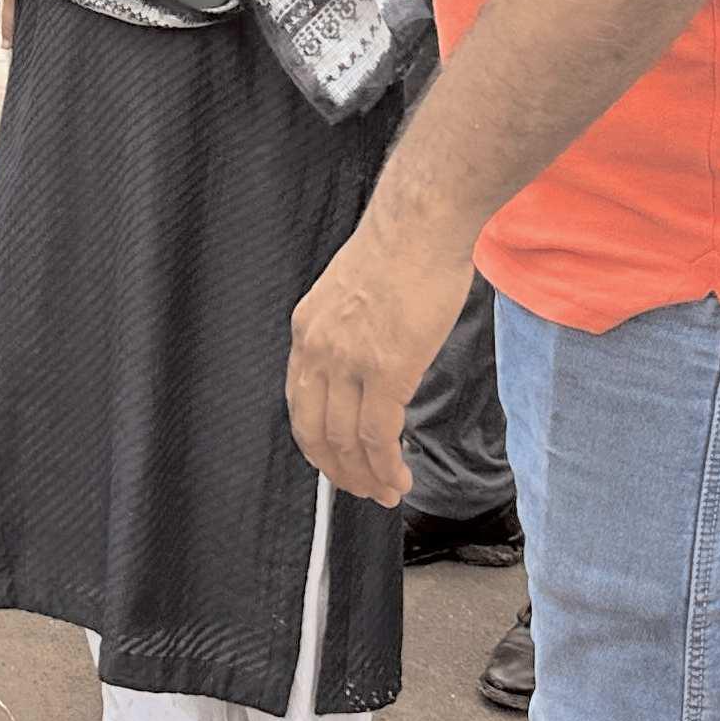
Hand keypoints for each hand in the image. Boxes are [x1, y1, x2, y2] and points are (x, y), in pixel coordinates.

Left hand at [286, 201, 474, 505]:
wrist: (420, 227)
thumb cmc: (399, 254)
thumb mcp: (349, 297)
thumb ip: (348, 337)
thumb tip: (364, 374)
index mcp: (305, 331)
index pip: (299, 404)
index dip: (317, 443)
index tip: (338, 463)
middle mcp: (317, 349)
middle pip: (315, 431)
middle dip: (338, 471)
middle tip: (361, 491)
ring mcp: (349, 361)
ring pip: (346, 440)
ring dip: (366, 477)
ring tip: (387, 494)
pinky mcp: (388, 368)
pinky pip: (380, 434)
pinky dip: (387, 465)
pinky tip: (400, 478)